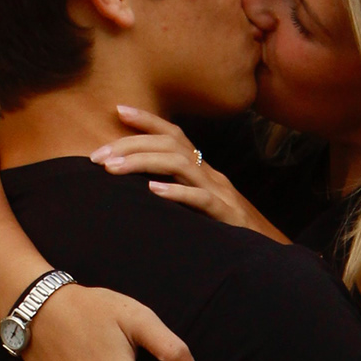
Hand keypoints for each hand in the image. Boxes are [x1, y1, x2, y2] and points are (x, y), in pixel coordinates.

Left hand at [90, 106, 258, 229]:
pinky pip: (200, 199)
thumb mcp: (195, 203)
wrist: (262, 250)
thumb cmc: (222, 228)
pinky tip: (153, 192)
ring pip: (181, 165)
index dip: (148, 119)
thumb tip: (137, 184)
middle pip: (171, 144)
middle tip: (97, 157)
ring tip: (113, 170)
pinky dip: (176, 193)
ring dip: (143, 163)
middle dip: (131, 145)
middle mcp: (209, 174)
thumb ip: (174, 189)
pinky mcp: (225, 215)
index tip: (118, 109)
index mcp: (201, 169)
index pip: (173, 134)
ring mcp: (219, 192)